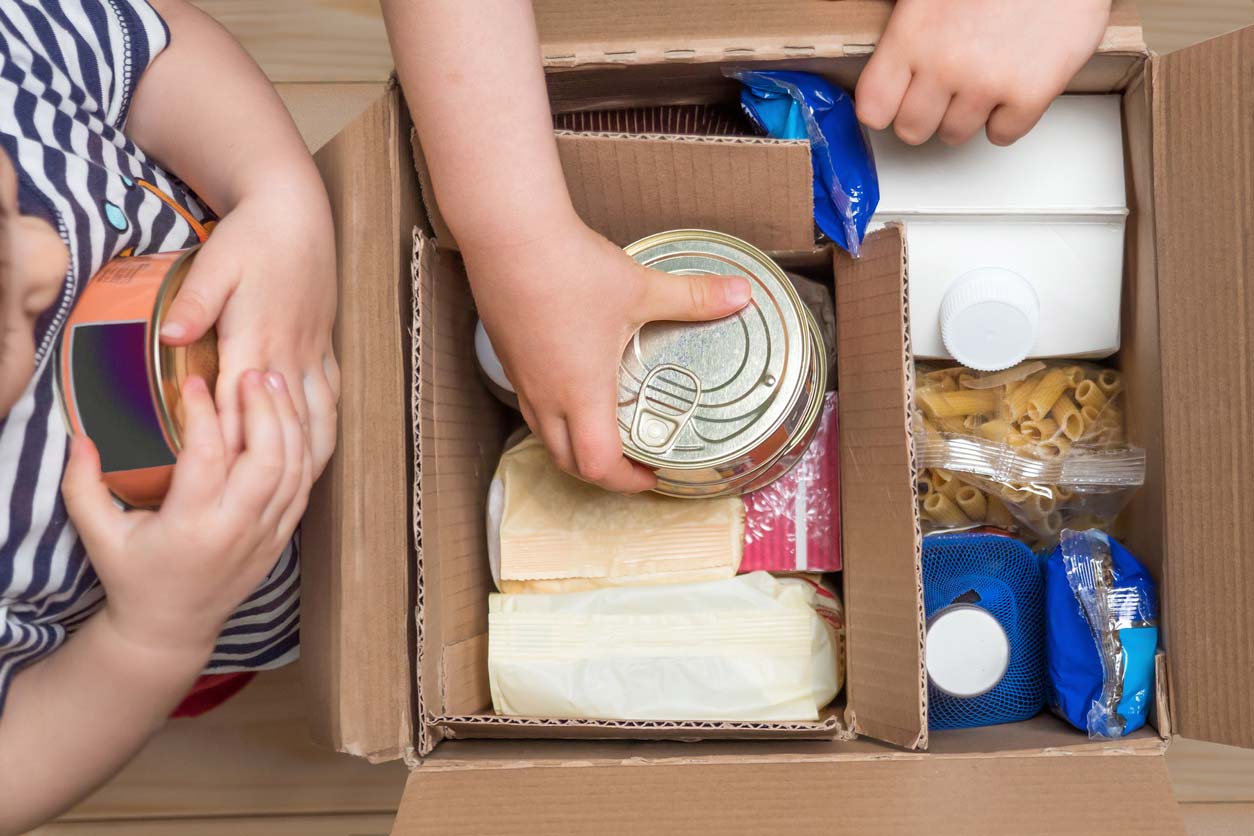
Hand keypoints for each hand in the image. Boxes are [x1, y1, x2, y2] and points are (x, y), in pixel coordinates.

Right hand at [61, 370, 311, 657]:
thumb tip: (81, 436)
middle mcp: (236, 530)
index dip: (203, 414)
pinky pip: (303, 487)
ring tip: (275, 383)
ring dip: (289, 423)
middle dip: (264, 410)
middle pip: (267, 460)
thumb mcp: (99, 535)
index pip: (206, 458)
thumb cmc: (133, 577)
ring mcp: (266, 535)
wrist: (171, 629)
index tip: (193, 381)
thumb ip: (83, 486)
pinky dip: (302, 449)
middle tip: (251, 372)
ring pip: (294, 470)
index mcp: (191, 527)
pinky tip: (292, 419)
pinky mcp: (282, 538)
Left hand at [157, 186, 338, 476]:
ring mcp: (313, 353)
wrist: (297, 212)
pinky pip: (332, 400)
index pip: (244, 406)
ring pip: (319, 419)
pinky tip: (317, 452)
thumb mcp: (215, 263)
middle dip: (272, 468)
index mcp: (259, 339)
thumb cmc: (252, 237)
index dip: (233, 446)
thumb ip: (194, 303)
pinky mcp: (325, 347)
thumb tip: (168, 335)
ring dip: (306, 458)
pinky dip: (326, 431)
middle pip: (285, 425)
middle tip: (255, 507)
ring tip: (289, 495)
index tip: (219, 482)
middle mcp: (290, 355)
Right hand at [466, 217, 750, 492]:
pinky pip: (531, 406)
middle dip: (602, 473)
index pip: (598, 465)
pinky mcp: (510, 358)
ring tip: (609, 430)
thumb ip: (693, 297)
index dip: (627, 481)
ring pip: (544, 437)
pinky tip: (577, 386)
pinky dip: (557, 415)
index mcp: (581, 392)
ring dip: (576, 446)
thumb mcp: (640, 286)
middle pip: (568, 462)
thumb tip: (742, 294)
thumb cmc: (570, 268)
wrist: (507, 233)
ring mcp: (522, 379)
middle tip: (635, 461)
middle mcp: (546, 396)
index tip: (653, 473)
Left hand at [855, 0, 1111, 145]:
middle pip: (912, 130)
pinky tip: (1011, 87)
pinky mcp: (1030, 94)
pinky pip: (1003, 135)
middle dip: (926, 115)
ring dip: (966, 115)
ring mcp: (987, 83)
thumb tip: (894, 67)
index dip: (885, 108)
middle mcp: (944, 65)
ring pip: (955, 135)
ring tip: (981, 80)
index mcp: (912, 34)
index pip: (873, 108)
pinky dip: (1006, 119)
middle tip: (943, 92)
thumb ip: (909, 30)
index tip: (896, 102)